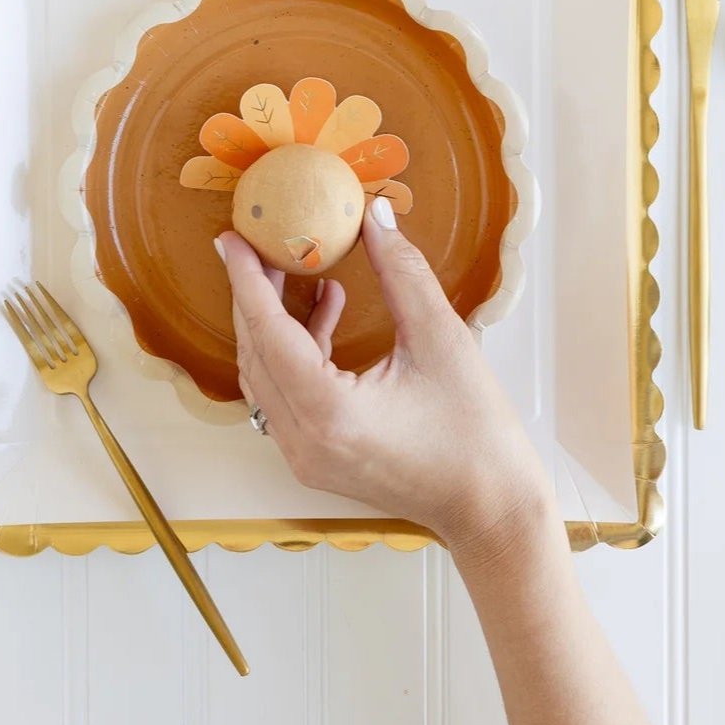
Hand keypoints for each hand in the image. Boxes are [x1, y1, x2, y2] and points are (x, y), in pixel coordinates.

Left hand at [215, 197, 552, 550]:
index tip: (232, 236)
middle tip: (262, 241)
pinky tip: (327, 308)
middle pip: (256, 352)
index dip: (247, 278)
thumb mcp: (441, 339)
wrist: (492, 508)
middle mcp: (302, 440)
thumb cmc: (476, 433)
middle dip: (255, 293)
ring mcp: (304, 455)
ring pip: (265, 374)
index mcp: (328, 413)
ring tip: (296, 268)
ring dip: (274, 321)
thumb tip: (374, 216)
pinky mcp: (316, 457)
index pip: (268, 332)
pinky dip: (295, 350)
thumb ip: (402, 271)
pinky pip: (285, 393)